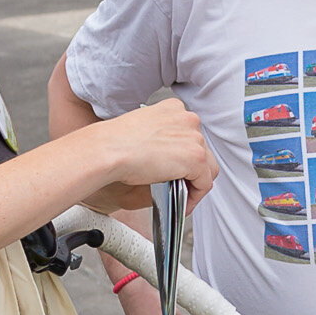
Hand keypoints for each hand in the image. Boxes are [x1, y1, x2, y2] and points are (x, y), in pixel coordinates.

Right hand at [93, 98, 215, 199]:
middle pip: (201, 149)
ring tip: (180, 197)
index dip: (183, 155)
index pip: (189, 135)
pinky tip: (182, 204)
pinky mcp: (196, 157)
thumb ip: (161, 142)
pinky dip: (195, 197)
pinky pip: (204, 183)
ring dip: (195, 183)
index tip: (175, 168)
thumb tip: (171, 166)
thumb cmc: (115, 143)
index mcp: (173, 109)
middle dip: (191, 169)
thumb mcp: (142, 134)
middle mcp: (187, 119)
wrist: (108, 149)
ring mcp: (194, 137)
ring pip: (207, 166)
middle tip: (178, 186)